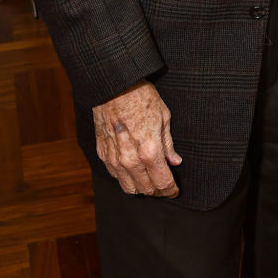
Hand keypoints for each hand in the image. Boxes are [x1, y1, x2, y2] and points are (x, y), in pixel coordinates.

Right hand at [92, 80, 181, 196]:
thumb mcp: (163, 116)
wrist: (114, 86)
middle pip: (145, 189)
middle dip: (157, 191)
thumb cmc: (141, 97)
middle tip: (163, 186)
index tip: (174, 191)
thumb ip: (168, 144)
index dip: (170, 190)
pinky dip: (125, 177)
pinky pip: (114, 175)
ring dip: (140, 188)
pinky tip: (132, 170)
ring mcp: (114, 159)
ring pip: (128, 187)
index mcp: (150, 151)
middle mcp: (131, 160)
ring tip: (149, 181)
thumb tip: (175, 161)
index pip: (162, 183)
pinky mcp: (103, 153)